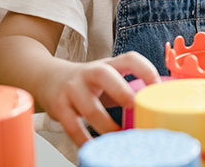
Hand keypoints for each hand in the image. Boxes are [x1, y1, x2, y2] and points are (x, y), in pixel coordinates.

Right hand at [37, 52, 159, 145]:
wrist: (48, 78)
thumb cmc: (87, 82)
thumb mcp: (108, 78)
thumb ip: (127, 89)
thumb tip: (155, 107)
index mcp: (108, 64)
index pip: (129, 58)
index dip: (145, 69)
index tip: (157, 86)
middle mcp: (90, 73)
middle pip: (105, 75)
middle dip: (122, 91)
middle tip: (136, 107)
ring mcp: (72, 88)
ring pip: (90, 107)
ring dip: (106, 125)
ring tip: (119, 136)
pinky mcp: (59, 106)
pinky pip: (72, 126)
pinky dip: (84, 139)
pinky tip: (94, 146)